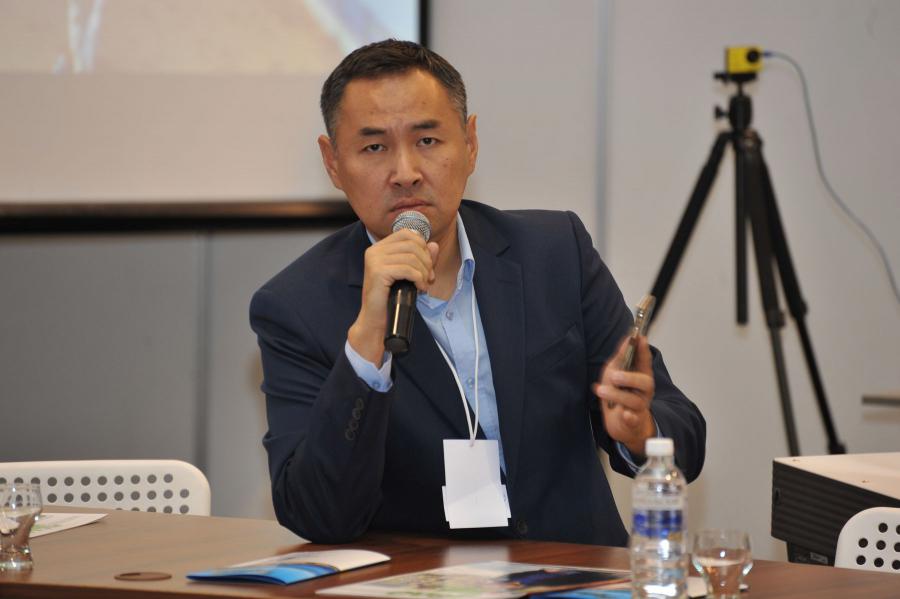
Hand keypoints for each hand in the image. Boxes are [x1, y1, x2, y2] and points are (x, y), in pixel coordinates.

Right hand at [348, 229, 439, 364]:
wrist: (376, 319)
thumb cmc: (391, 298)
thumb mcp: (409, 275)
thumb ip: (422, 258)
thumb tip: (434, 245)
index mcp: (380, 247)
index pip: (407, 234)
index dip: (422, 247)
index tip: (427, 266)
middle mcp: (375, 250)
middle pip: (412, 244)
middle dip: (426, 261)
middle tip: (429, 278)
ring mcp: (375, 260)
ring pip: (412, 257)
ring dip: (423, 272)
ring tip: (423, 285)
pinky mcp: (378, 272)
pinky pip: (408, 269)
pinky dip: (419, 279)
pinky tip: (419, 288)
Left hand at [592, 335, 655, 456]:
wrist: (621, 423)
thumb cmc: (618, 394)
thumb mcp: (615, 374)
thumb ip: (621, 358)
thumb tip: (626, 339)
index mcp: (640, 376)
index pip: (645, 361)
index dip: (643, 350)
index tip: (639, 338)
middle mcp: (643, 391)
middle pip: (645, 382)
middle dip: (630, 378)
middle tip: (614, 376)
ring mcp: (640, 407)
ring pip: (634, 400)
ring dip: (616, 395)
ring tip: (601, 390)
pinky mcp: (633, 422)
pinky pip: (634, 419)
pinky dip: (629, 416)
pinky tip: (624, 413)